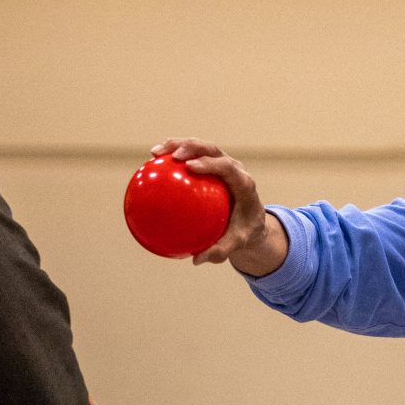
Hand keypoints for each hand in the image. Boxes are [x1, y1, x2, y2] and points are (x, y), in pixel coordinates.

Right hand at [155, 137, 287, 275]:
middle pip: (212, 149)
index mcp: (243, 183)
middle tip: (171, 155)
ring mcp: (221, 163)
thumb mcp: (236, 244)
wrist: (252, 222)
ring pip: (200, 147)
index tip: (190, 167)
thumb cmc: (244, 233)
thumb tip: (196, 259)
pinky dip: (173, 156)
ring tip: (154, 153)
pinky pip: (191, 157)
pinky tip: (152, 164)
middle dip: (191, 147)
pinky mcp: (211, 165)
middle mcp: (233, 168)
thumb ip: (220, 251)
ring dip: (177, 145)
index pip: (227, 167)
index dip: (210, 163)